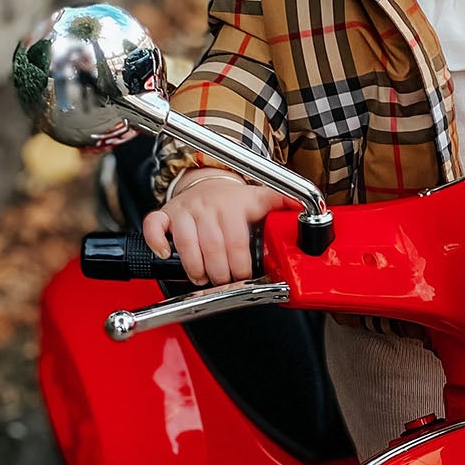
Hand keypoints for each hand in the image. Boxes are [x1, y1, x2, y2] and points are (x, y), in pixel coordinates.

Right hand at [142, 169, 298, 285]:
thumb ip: (285, 204)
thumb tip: (309, 209)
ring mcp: (186, 210)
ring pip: (186, 243)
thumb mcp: (263, 199)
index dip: (240, 266)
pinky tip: (166, 255)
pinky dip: (157, 242)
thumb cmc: (235, 201)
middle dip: (220, 273)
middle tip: (225, 281)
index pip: (237, 242)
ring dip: (195, 267)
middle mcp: (209, 205)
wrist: (208, 183)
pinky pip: (155, 226)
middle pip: (212, 248)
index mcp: (235, 204)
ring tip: (203, 277)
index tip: (243, 275)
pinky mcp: (166, 214)